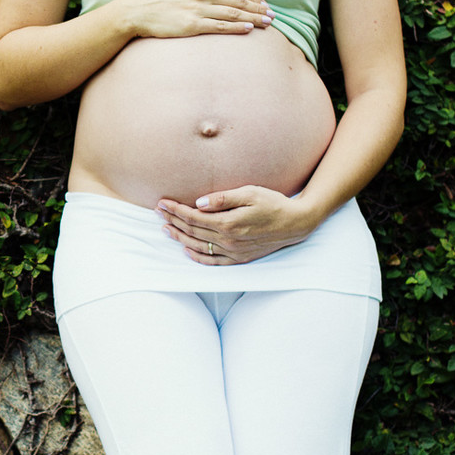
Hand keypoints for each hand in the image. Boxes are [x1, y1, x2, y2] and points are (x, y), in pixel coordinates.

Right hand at [121, 0, 275, 38]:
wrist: (138, 10)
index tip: (263, 4)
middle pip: (238, 0)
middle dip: (258, 8)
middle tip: (273, 14)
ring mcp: (198, 8)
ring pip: (233, 13)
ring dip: (253, 18)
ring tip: (267, 23)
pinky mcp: (192, 24)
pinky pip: (220, 26)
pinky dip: (237, 27)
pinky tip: (249, 29)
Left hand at [156, 186, 319, 264]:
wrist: (296, 223)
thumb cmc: (273, 203)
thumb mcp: (250, 193)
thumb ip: (223, 198)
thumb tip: (198, 202)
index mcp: (229, 223)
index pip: (193, 217)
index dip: (175, 210)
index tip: (162, 203)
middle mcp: (228, 241)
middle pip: (192, 232)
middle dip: (173, 221)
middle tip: (158, 212)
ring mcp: (233, 252)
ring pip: (198, 247)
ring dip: (179, 237)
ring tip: (166, 228)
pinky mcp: (239, 259)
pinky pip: (212, 261)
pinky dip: (196, 257)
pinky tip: (186, 250)